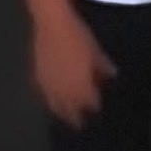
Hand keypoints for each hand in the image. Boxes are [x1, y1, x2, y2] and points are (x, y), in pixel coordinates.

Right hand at [31, 10, 116, 125]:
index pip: (89, 101)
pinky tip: (50, 101)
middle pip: (71, 108)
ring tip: (65, 118)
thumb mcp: (95, 50)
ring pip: (56, 105)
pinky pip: (44, 94)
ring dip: (61, 112)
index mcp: (82, 84)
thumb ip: (102, 65)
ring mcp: (50, 85)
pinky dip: (49, 100)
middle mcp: (65, 89)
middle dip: (76, 116)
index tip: (96, 109)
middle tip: (79, 125)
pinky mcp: (38, 77)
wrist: (52, 25)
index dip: (93, 105)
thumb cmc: (78, 36)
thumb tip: (112, 75)